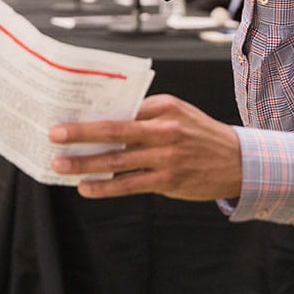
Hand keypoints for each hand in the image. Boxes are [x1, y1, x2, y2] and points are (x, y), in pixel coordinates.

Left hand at [49, 94, 241, 200]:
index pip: (122, 106)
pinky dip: (105, 187)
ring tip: (61, 166)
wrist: (240, 162)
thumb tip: (105, 120)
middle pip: (114, 130)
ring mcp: (166, 157)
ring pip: (117, 160)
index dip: (94, 111)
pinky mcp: (168, 180)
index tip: (68, 111)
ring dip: (85, 164)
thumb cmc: (201, 134)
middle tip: (54, 134)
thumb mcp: (178, 113)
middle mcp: (164, 130)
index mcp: (165, 106)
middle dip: (81, 133)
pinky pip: (129, 184)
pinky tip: (86, 187)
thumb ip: (146, 114)